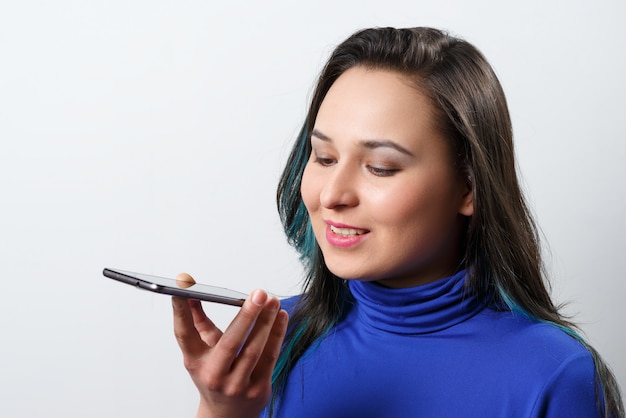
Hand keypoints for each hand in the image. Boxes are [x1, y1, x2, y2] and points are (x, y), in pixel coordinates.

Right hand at [172, 273, 288, 417]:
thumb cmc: (215, 376)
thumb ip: (197, 323)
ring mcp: (237, 385)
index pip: (184, 334)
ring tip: (273, 300)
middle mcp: (214, 374)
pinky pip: (270, 357)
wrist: (228, 415)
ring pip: (254, 350)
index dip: (181, 310)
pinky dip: (277, 334)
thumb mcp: (201, 352)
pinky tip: (280, 316)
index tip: (182, 286)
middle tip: (258, 293)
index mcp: (195, 362)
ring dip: (266, 322)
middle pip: (230, 342)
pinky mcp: (258, 389)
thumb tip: (190, 294)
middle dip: (246, 316)